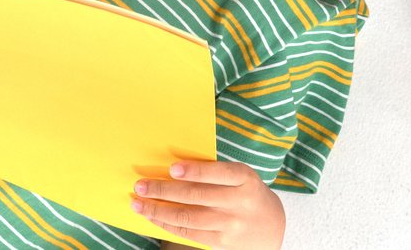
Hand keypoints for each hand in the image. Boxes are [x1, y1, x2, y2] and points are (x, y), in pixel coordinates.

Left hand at [132, 159, 286, 248]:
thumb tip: (172, 168)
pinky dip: (167, 225)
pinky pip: (189, 233)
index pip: (218, 172)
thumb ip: (215, 172)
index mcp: (245, 178)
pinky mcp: (221, 241)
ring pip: (189, 217)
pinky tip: (154, 217)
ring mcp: (230, 224)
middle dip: (164, 191)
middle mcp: (239, 201)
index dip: (195, 171)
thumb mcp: (241, 177)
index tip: (172, 169)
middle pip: (197, 196)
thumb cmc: (247, 193)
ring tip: (139, 204)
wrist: (272, 227)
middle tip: (141, 186)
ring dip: (159, 211)